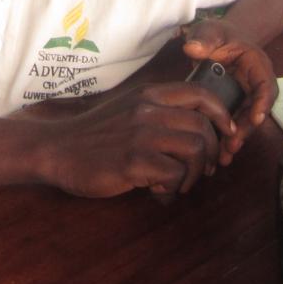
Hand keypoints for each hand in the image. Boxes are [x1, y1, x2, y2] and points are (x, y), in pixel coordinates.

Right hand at [35, 82, 239, 198]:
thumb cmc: (94, 134)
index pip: (200, 94)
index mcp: (149, 95)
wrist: (56, 149)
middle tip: (204, 170)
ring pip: (195, 149)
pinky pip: (175, 173)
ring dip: (195, 173)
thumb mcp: (127, 108)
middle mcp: (148, 110)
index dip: (221, 114)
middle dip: (213, 153)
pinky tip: (159, 189)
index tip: (226, 133)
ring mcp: (140, 135)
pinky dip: (174, 185)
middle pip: (203, 127)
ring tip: (181, 183)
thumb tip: (194, 127)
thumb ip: (157, 111)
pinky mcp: (133, 162)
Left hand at [181, 17, 278, 164]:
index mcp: (257, 66)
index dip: (263, 103)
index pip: (266, 86)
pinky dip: (227, 138)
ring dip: (237, 139)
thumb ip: (203, 38)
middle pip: (257, 111)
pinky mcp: (234, 106)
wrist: (215, 40)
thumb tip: (193, 49)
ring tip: (224, 157)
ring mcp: (245, 97)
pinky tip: (218, 154)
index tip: (256, 119)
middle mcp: (255, 85)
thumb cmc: (217, 34)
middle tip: (232, 145)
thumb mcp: (210, 30)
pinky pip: (234, 123)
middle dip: (246, 129)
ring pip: (246, 122)